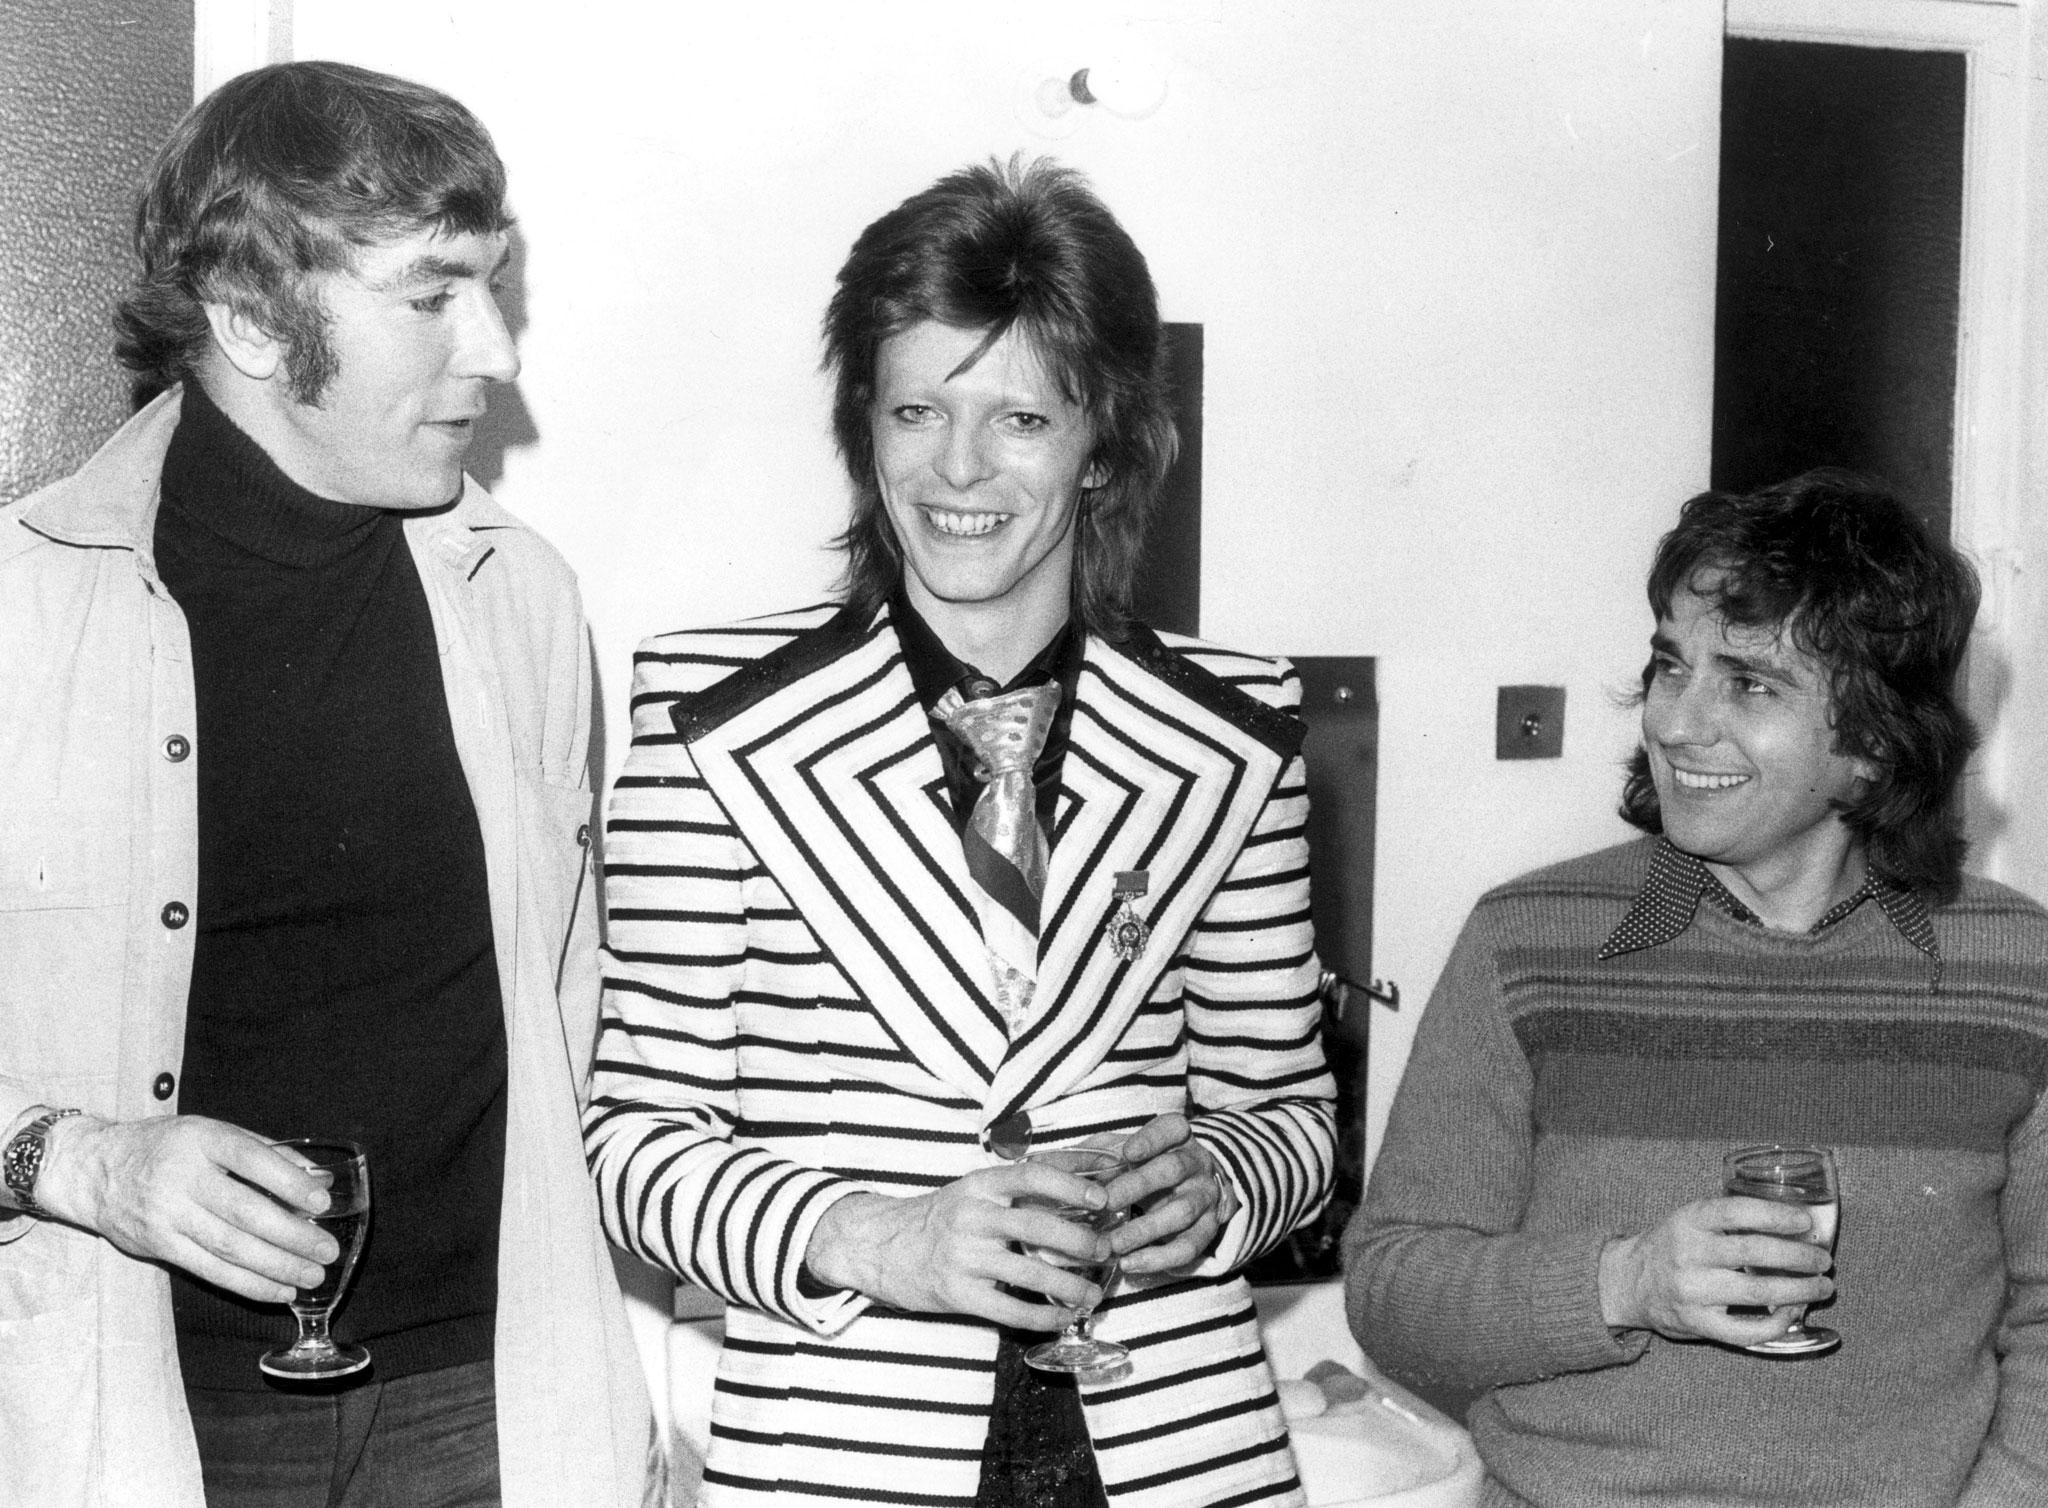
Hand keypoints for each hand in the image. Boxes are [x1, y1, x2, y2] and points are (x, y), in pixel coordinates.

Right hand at [34, 1115, 338, 1303]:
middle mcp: (182, 1177)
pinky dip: (249, 1284)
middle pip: (244, 1212)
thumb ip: (268, 1153)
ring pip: (229, 1247)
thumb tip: (320, 1178)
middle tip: (327, 1250)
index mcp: (203, 1139)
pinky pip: (210, 1270)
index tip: (322, 1203)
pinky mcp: (158, 1246)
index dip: (289, 1182)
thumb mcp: (213, 1133)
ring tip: (312, 1275)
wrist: (95, 1170)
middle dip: (292, 1235)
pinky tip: (280, 1291)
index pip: (251, 1159)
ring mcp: (167, 1214)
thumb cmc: (168, 1148)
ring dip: (277, 1266)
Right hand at [804, 1161, 1113, 1328]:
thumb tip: (1089, 1167)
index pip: (1030, 1175)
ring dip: (1069, 1285)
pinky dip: (1043, 1316)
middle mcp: (971, 1216)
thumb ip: (1027, 1182)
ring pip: (1028, 1273)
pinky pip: (1009, 1310)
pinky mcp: (956, 1293)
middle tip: (1105, 1250)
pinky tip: (1064, 1317)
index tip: (1101, 1196)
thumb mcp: (978, 1188)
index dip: (1070, 1183)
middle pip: (1034, 1226)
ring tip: (1094, 1293)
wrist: (880, 1246)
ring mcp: (962, 1256)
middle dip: (1078, 1240)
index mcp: (979, 1185)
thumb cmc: (943, 1215)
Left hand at [1099, 1114, 1237, 1276]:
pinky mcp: (1209, 1228)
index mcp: (1178, 1138)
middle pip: (1172, 1169)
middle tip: (1106, 1202)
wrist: (1193, 1186)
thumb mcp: (1127, 1149)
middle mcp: (1197, 1163)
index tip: (1127, 1153)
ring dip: (1145, 1230)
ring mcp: (1205, 1196)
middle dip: (1138, 1186)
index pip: (1171, 1129)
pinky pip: (1190, 1247)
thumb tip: (1053, 1166)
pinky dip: (1159, 1258)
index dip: (1151, 1139)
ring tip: (1113, 1244)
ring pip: (1182, 1212)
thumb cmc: (1147, 1165)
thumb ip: (1098, 1153)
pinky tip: (1130, 1263)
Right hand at [1599, 1195, 1832, 1345]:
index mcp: (1688, 1219)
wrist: (1630, 1282)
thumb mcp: (1690, 1219)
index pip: (1737, 1211)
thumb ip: (1730, 1220)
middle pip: (1754, 1252)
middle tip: (1823, 1260)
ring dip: (1799, 1290)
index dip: (1776, 1215)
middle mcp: (1688, 1252)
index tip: (1805, 1221)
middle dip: (1799, 1256)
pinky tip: (1793, 1313)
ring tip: (1821, 1286)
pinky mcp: (1697, 1323)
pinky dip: (1778, 1323)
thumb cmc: (1673, 1247)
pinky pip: (1747, 1330)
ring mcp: (1692, 1291)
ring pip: (1757, 1292)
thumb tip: (1796, 1226)